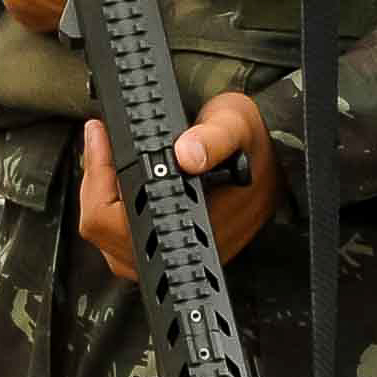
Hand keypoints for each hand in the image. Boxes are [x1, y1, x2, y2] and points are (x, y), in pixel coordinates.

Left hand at [78, 89, 281, 281]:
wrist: (280, 161)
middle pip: (108, 234)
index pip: (126, 220)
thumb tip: (186, 154)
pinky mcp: (171, 250)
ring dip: (100, 198)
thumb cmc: (255, 145)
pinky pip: (121, 242)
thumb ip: (214, 138)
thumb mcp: (237, 125)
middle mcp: (185, 245)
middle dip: (95, 184)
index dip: (102, 178)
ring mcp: (176, 252)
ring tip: (103, 158)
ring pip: (110, 241)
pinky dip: (110, 209)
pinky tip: (117, 180)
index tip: (101, 137)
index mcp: (199, 222)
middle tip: (99, 140)